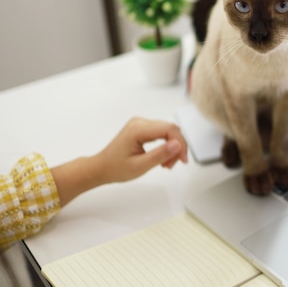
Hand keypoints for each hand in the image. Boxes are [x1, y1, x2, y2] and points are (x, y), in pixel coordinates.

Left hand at [51, 117, 187, 205]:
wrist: (101, 168)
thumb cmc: (116, 168)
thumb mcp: (140, 166)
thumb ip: (160, 154)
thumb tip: (178, 144)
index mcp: (138, 129)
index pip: (169, 129)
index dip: (180, 143)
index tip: (183, 159)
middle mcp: (140, 122)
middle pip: (170, 129)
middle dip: (177, 147)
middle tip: (175, 164)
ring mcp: (141, 124)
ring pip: (168, 131)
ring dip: (172, 147)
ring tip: (166, 164)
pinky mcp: (142, 128)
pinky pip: (162, 133)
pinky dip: (166, 145)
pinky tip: (163, 157)